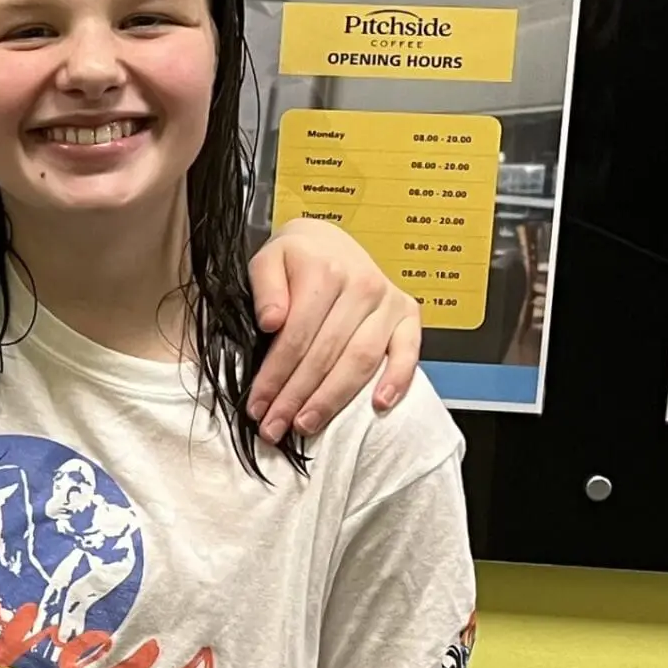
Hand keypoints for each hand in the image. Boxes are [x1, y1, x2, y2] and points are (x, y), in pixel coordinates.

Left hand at [247, 219, 420, 441]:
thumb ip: (265, 287)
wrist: (328, 241)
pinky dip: (398, 379)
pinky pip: (409, 350)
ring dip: (333, 399)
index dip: (275, 376)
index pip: (296, 337)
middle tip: (276, 427)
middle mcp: (361, 285)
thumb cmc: (297, 257)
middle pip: (326, 354)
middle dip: (297, 397)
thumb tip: (271, 321)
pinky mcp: (407, 313)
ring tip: (307, 424)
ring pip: (361, 360)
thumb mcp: (268, 259)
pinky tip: (380, 405)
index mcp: (325, 271)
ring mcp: (387, 301)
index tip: (258, 405)